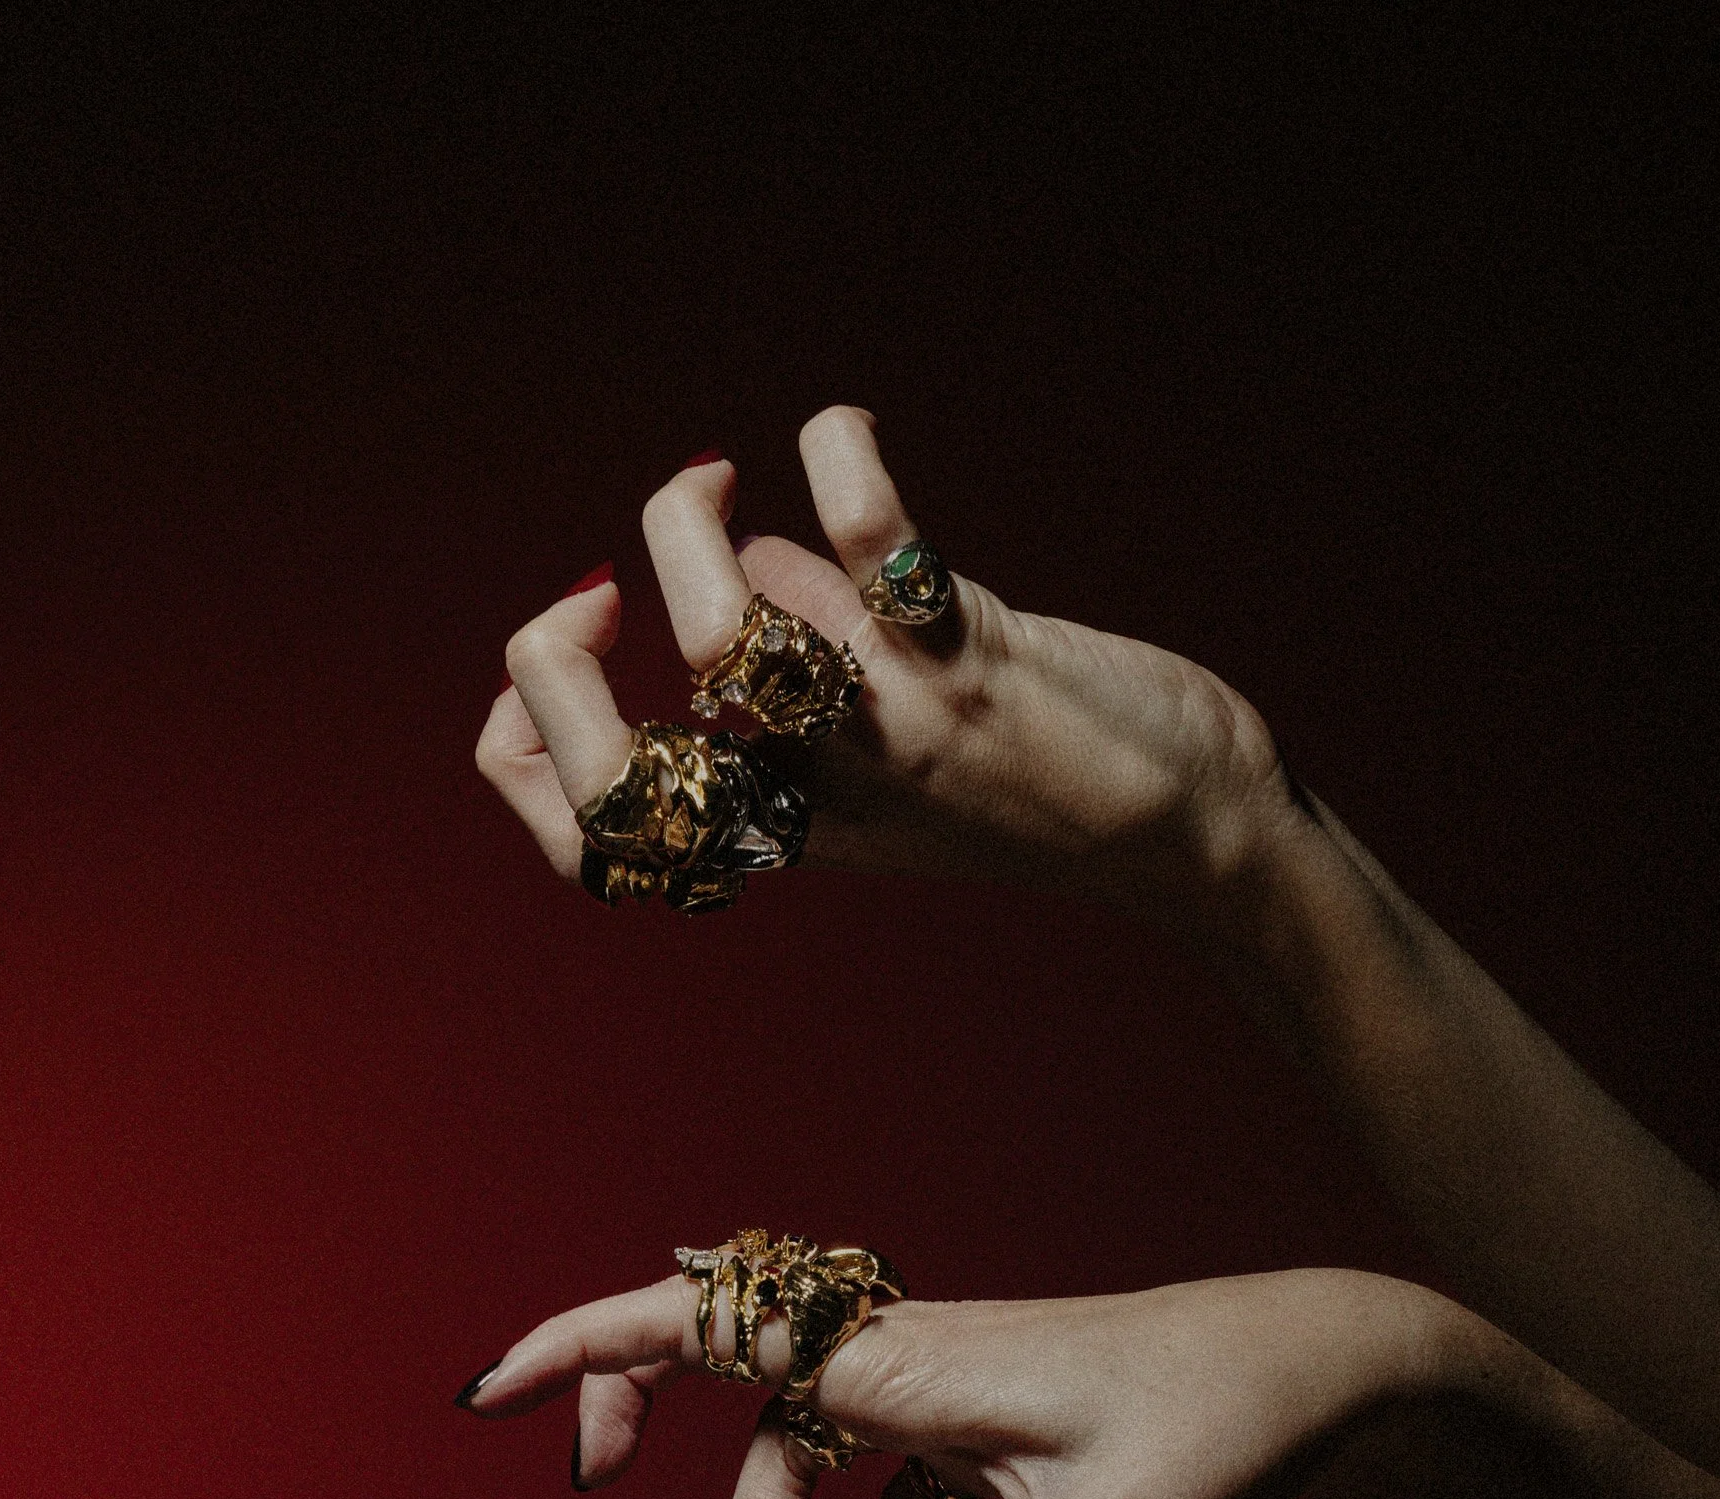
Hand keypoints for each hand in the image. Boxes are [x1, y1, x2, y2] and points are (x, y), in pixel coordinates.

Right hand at [463, 1257, 1463, 1498]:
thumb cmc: (1226, 1431)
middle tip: (585, 1488)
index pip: (705, 1325)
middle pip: (717, 1360)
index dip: (584, 1349)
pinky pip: (887, 1482)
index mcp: (906, 1361)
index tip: (490, 1394)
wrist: (1334, 1369)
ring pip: (800, 1440)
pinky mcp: (990, 1422)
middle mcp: (908, 1353)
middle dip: (637, 1416)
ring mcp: (946, 1384)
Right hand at [475, 405, 1296, 917]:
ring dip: (690, 526)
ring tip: (721, 478)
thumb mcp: (896, 759)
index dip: (523, 756)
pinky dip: (840, 451)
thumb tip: (738, 555)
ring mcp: (890, 727)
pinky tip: (846, 433)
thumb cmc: (1045, 781)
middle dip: (551, 664)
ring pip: (726, 627)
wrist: (1197, 835)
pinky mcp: (971, 653)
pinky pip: (870, 532)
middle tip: (602, 588)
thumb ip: (801, 670)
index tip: (565, 660)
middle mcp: (819, 796)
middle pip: (621, 763)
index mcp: (784, 835)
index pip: (595, 844)